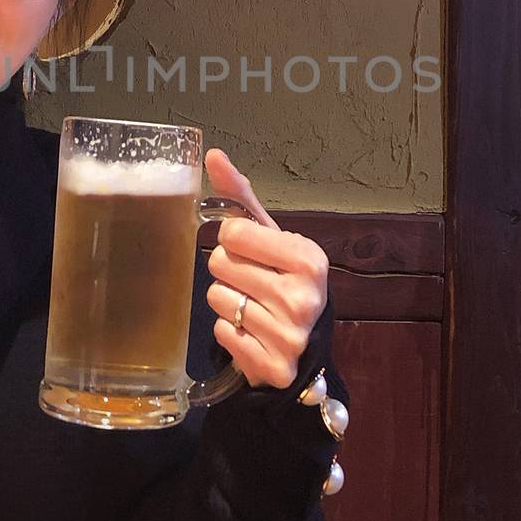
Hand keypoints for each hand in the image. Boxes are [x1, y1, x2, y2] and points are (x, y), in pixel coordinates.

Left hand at [201, 149, 328, 389]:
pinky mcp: (274, 366)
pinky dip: (230, 331)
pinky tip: (250, 332)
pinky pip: (222, 333)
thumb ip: (240, 197)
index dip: (234, 240)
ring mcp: (291, 335)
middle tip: (251, 281)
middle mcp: (304, 297)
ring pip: (217, 299)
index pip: (233, 231)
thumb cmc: (283, 279)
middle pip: (220, 263)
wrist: (304, 344)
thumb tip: (211, 154)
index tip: (251, 251)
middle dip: (229, 270)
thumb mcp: (270, 237)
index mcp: (309, 258)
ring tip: (251, 306)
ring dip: (227, 302)